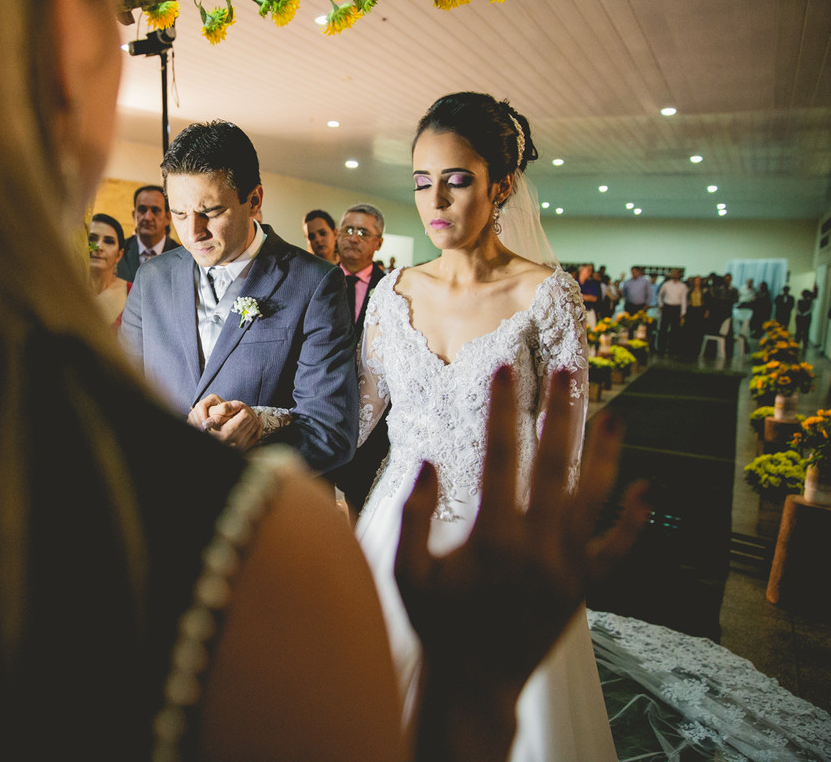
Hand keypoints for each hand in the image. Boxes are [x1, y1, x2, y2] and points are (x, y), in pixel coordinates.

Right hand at [189, 396, 263, 450]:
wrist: (206, 439)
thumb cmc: (206, 425)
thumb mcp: (212, 415)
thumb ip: (225, 408)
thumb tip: (238, 404)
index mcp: (228, 432)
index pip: (245, 415)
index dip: (242, 407)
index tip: (237, 405)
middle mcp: (235, 441)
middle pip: (251, 420)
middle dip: (247, 412)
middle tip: (241, 409)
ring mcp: (240, 446)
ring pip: (255, 426)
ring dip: (252, 418)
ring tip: (244, 414)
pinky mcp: (243, 449)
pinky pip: (257, 436)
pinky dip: (258, 427)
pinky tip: (256, 421)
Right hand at [396, 367, 648, 759]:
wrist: (477, 680)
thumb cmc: (438, 623)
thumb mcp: (407, 572)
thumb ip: (414, 516)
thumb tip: (428, 463)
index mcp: (491, 537)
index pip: (499, 456)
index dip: (503, 410)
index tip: (505, 371)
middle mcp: (536, 546)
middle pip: (555, 464)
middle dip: (560, 413)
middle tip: (568, 371)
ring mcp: (567, 566)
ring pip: (595, 497)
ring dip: (605, 452)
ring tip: (614, 413)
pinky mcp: (585, 586)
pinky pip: (618, 548)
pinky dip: (634, 518)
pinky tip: (645, 486)